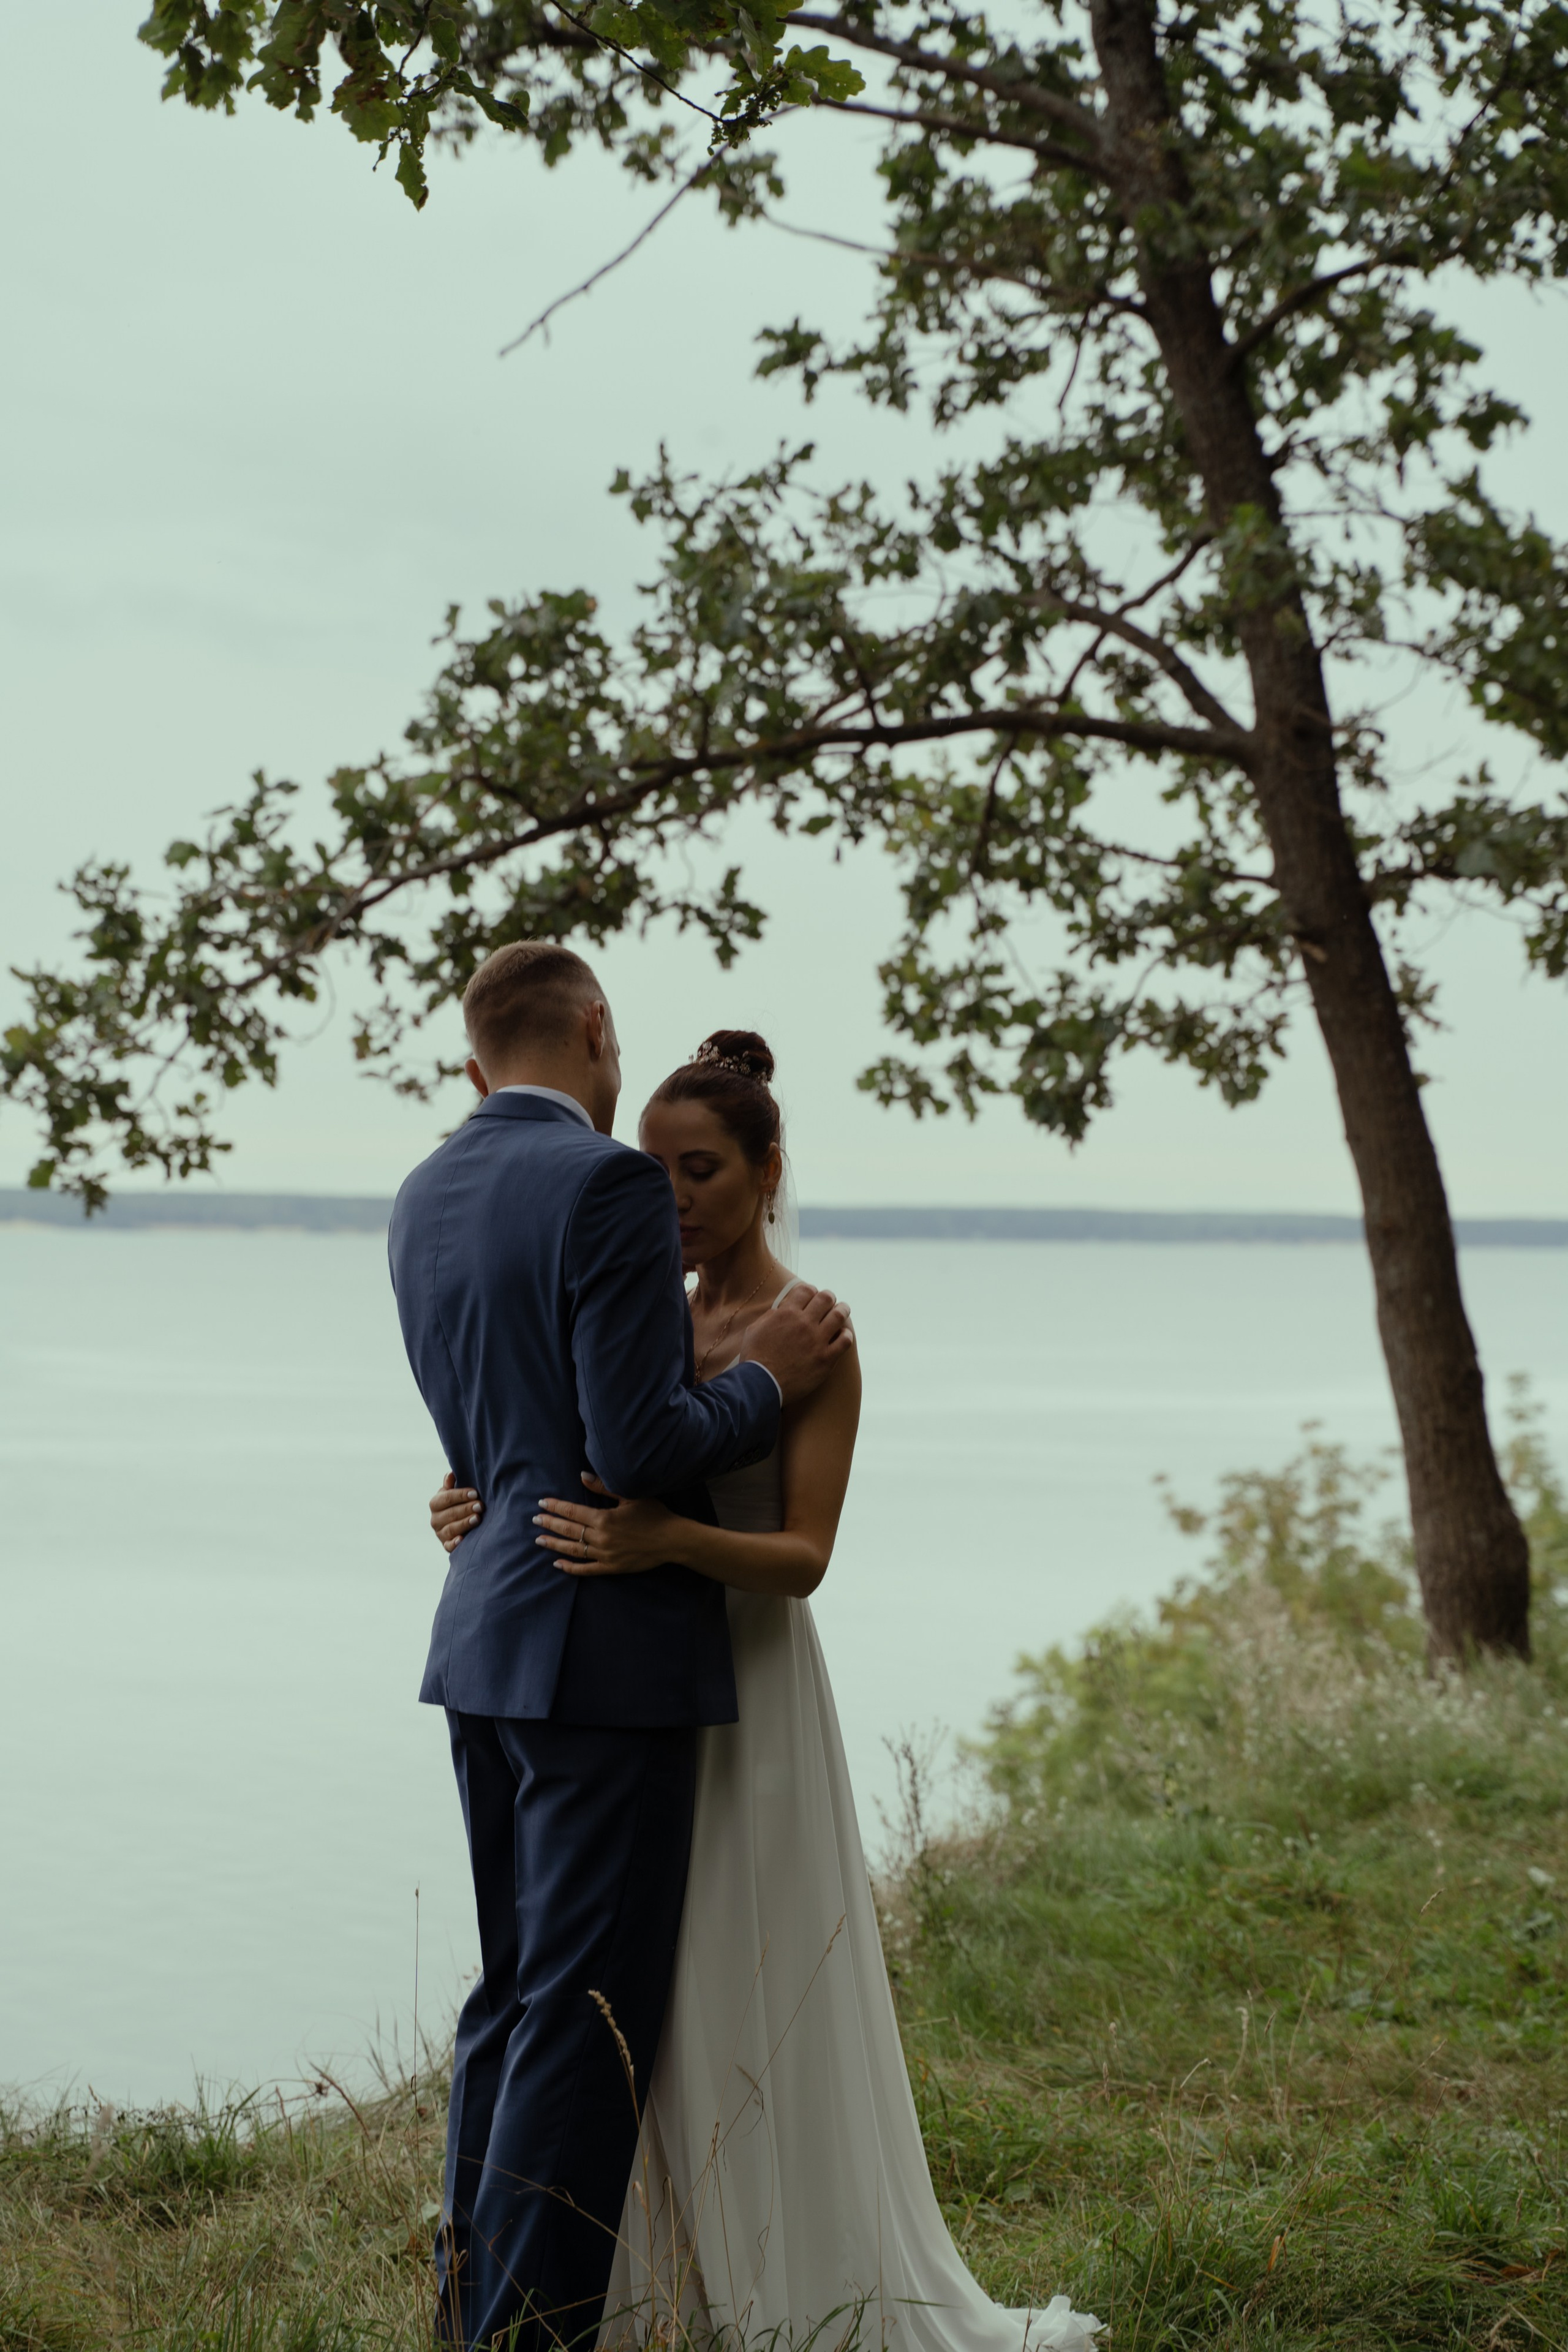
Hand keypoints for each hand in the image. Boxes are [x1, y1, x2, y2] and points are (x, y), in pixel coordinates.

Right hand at [430, 1470, 481, 1554]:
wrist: (462, 1523)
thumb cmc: (459, 1503)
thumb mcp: (454, 1493)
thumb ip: (451, 1484)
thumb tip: (451, 1474)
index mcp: (436, 1503)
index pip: (446, 1498)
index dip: (460, 1495)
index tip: (475, 1493)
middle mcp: (435, 1519)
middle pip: (449, 1514)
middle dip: (466, 1509)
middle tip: (480, 1506)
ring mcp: (440, 1534)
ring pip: (450, 1529)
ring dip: (464, 1523)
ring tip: (477, 1518)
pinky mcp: (446, 1546)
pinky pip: (449, 1546)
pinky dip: (455, 1543)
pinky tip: (463, 1539)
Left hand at [534, 1474, 678, 1577]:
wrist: (671, 1540)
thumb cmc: (654, 1514)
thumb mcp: (630, 1496)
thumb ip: (603, 1487)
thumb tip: (582, 1477)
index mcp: (604, 1518)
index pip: (572, 1512)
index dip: (555, 1507)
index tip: (542, 1503)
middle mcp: (601, 1538)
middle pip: (568, 1530)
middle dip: (550, 1524)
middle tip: (535, 1520)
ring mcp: (605, 1555)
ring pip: (573, 1550)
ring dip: (554, 1545)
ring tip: (539, 1540)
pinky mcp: (611, 1568)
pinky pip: (586, 1569)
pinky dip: (570, 1568)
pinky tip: (558, 1563)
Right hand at [739, 1283, 853, 1405]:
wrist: (761, 1384)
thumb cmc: (755, 1358)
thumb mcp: (755, 1329)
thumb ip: (770, 1316)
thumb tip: (781, 1309)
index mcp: (786, 1314)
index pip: (806, 1290)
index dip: (811, 1290)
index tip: (812, 1296)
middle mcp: (804, 1323)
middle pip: (826, 1298)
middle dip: (828, 1297)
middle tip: (829, 1302)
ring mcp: (817, 1341)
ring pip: (839, 1316)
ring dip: (842, 1310)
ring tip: (843, 1310)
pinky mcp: (825, 1359)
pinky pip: (845, 1341)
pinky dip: (846, 1335)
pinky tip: (843, 1335)